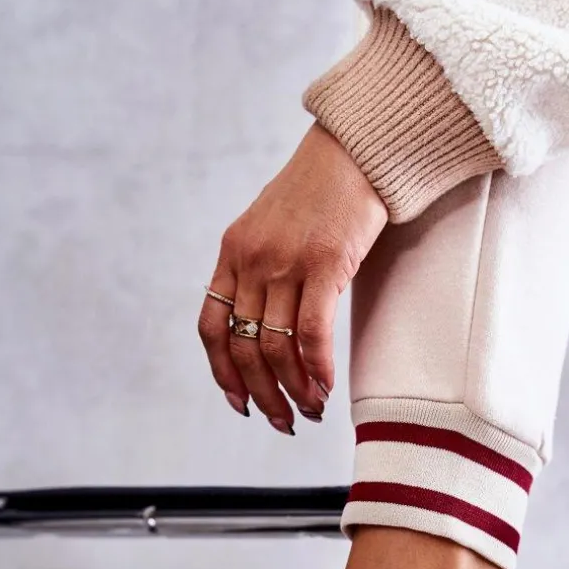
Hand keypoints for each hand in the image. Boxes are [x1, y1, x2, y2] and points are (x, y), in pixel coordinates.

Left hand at [198, 123, 387, 432]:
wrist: (358, 146)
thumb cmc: (324, 189)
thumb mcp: (273, 226)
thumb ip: (262, 267)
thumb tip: (268, 320)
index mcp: (232, 252)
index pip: (211, 327)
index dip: (221, 373)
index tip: (239, 403)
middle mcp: (251, 259)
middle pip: (242, 348)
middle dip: (261, 395)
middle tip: (282, 421)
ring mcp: (285, 261)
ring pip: (275, 348)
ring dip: (292, 390)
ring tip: (310, 410)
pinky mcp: (325, 263)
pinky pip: (311, 333)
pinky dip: (316, 369)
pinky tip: (326, 387)